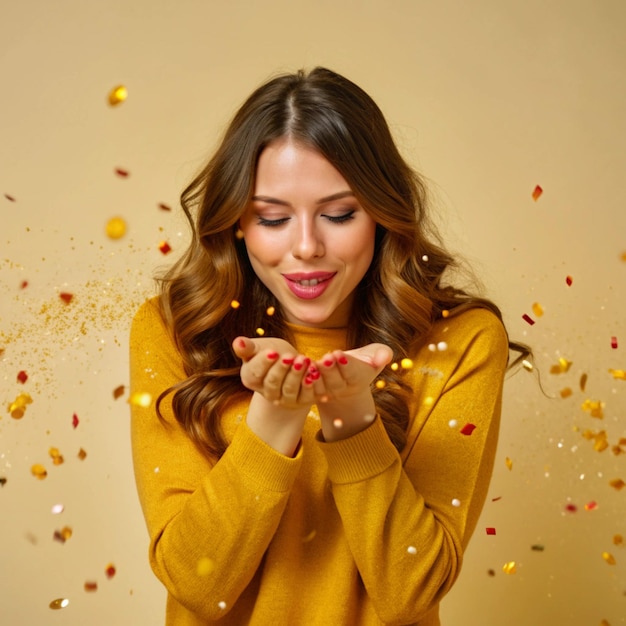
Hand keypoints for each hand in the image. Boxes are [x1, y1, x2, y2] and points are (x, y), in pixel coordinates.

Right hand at [232, 336, 315, 455]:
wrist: (290, 363)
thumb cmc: (271, 352)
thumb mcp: (258, 347)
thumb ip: (248, 347)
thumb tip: (238, 342)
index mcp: (251, 379)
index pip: (255, 373)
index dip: (264, 363)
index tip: (273, 352)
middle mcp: (266, 393)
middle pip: (272, 383)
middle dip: (282, 369)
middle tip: (291, 356)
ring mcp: (284, 400)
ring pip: (289, 390)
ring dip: (297, 375)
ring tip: (304, 359)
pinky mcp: (301, 401)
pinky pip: (306, 395)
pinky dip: (311, 383)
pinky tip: (314, 370)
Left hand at [309, 343, 392, 440]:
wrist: (348, 372)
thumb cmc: (365, 359)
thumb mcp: (377, 354)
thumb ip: (382, 354)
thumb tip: (384, 357)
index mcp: (359, 380)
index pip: (352, 373)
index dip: (345, 364)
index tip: (338, 353)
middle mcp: (343, 390)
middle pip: (335, 381)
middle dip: (329, 369)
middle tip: (324, 357)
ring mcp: (328, 393)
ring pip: (320, 386)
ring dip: (314, 375)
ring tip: (310, 363)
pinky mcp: (314, 392)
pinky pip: (308, 389)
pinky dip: (303, 379)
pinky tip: (299, 368)